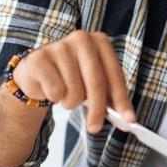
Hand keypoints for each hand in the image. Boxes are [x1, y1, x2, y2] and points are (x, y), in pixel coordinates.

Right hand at [12, 31, 135, 132]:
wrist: (37, 72)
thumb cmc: (71, 77)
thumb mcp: (93, 84)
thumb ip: (111, 98)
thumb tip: (128, 120)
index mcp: (100, 41)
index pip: (115, 75)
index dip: (122, 100)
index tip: (129, 121)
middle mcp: (82, 39)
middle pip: (96, 84)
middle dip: (97, 111)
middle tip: (95, 128)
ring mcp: (60, 46)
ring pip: (74, 91)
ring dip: (70, 102)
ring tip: (65, 94)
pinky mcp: (40, 57)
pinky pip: (55, 91)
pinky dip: (54, 97)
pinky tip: (51, 88)